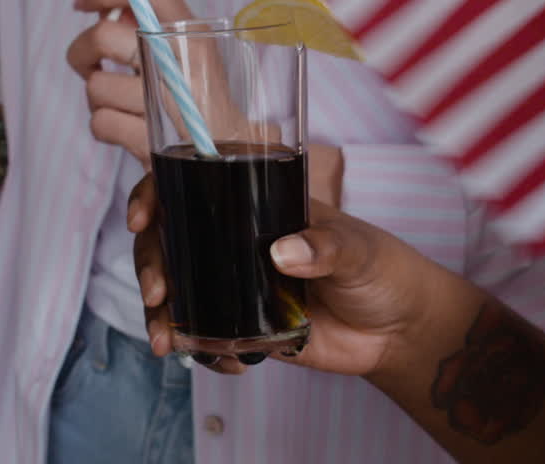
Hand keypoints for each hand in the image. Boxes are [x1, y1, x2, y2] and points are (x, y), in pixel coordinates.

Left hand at [67, 0, 192, 163]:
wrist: (228, 150)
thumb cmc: (197, 96)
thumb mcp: (186, 53)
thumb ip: (148, 27)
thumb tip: (103, 7)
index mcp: (193, 34)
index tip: (84, 3)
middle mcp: (182, 64)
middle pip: (104, 36)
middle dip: (81, 51)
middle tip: (87, 62)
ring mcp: (168, 105)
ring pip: (96, 85)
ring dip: (97, 97)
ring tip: (120, 103)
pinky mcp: (152, 141)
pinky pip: (100, 122)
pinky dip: (104, 126)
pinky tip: (126, 127)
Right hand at [129, 173, 435, 378]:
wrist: (398, 331)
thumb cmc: (382, 269)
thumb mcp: (358, 248)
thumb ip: (326, 246)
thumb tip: (284, 252)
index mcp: (257, 204)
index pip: (194, 184)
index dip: (158, 194)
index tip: (145, 217)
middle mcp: (236, 240)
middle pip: (170, 239)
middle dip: (150, 263)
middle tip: (158, 291)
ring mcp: (235, 284)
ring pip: (177, 289)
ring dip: (161, 314)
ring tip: (164, 339)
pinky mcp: (242, 326)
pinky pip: (203, 336)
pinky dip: (196, 349)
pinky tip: (211, 360)